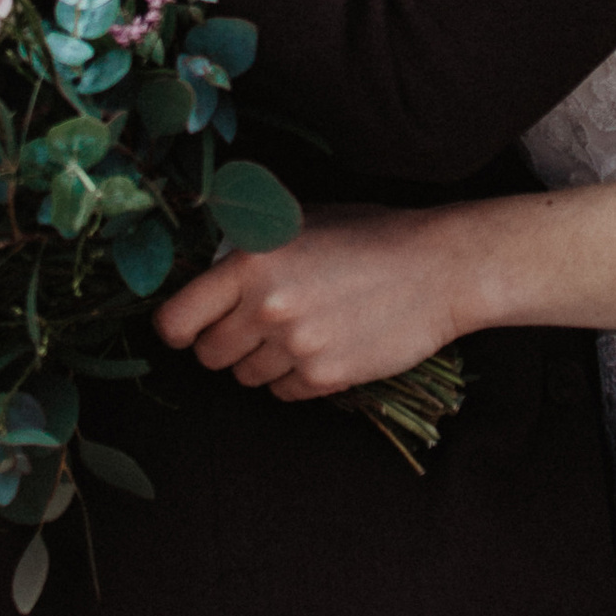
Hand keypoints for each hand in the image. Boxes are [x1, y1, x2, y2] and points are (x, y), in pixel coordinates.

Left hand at [154, 205, 488, 399]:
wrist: (439, 267)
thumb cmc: (370, 235)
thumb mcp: (300, 221)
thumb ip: (249, 248)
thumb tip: (206, 272)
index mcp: (251, 262)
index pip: (177, 321)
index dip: (177, 329)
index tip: (188, 329)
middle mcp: (267, 307)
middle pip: (208, 355)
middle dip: (223, 345)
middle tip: (253, 328)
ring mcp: (296, 346)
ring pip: (246, 378)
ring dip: (262, 362)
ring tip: (299, 331)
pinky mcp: (326, 377)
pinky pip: (284, 394)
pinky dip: (295, 379)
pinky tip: (323, 348)